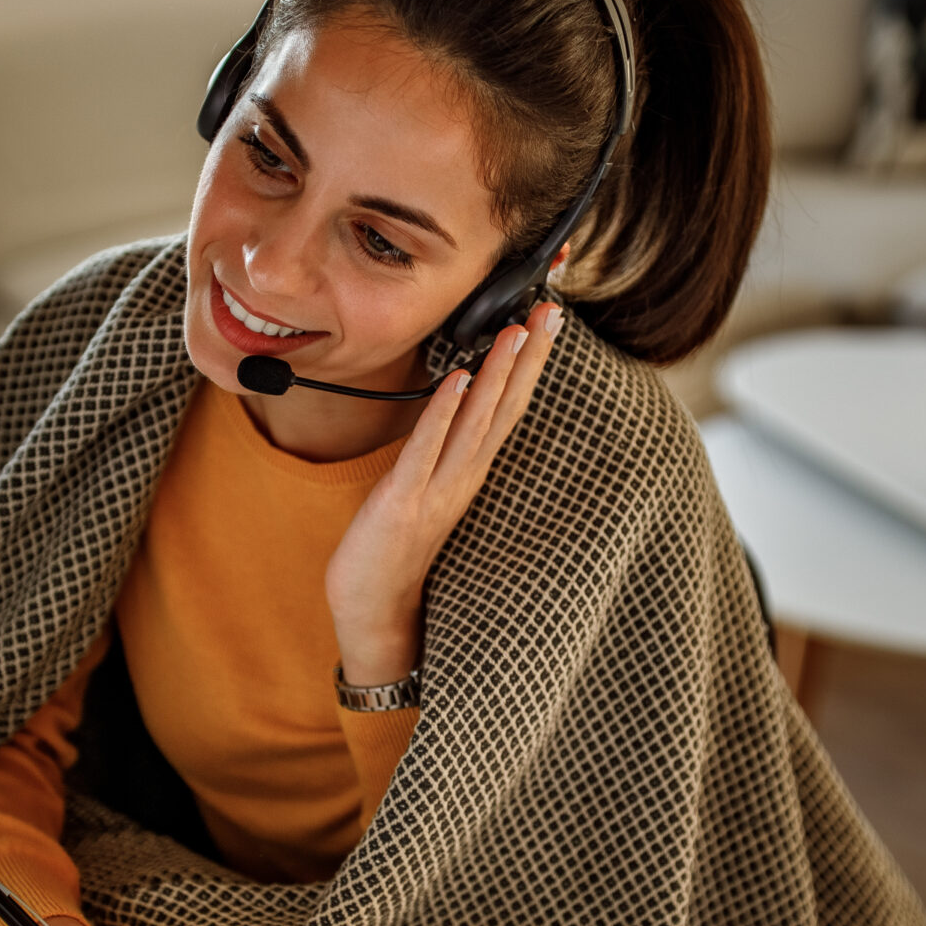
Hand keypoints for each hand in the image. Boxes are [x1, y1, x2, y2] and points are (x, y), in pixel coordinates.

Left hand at [325, 303, 562, 685]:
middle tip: (550, 311)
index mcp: (470, 474)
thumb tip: (455, 405)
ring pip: (475, 425)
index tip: (548, 320)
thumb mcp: (428, 491)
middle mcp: (463, 479)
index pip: (508, 409)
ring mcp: (436, 492)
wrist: (375, 614)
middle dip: (528, 359)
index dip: (530, 365)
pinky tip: (455, 381)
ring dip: (496, 376)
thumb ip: (446, 450)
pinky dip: (443, 416)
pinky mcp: (402, 505)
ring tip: (515, 333)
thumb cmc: (396, 551)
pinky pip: (426, 453)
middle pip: (504, 409)